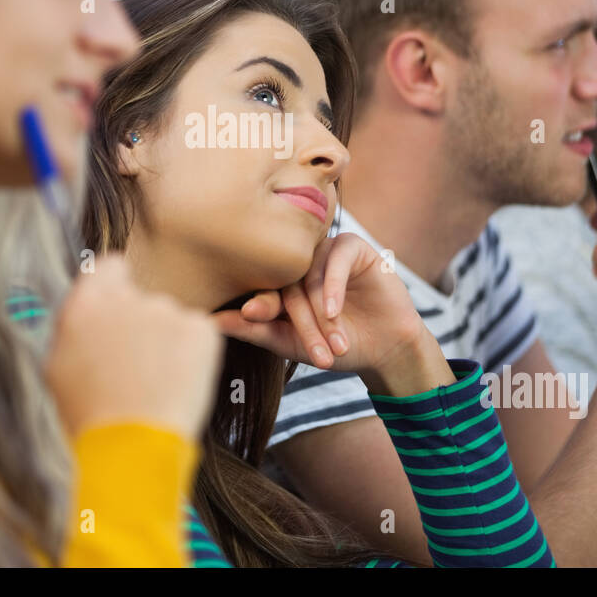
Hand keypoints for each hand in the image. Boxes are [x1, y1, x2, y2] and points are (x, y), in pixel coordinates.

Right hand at [45, 253, 223, 439]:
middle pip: (142, 300)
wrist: (132, 448)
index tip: (119, 309)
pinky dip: (193, 356)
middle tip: (137, 368)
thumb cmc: (92, 415)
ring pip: (171, 321)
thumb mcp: (59, 367)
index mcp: (87, 303)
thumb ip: (74, 328)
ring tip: (156, 386)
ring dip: (168, 344)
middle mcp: (128, 298)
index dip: (116, 287)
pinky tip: (177, 384)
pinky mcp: (200, 329)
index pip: (109, 268)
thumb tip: (84, 313)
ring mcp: (167, 311)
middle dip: (142, 326)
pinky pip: (198, 336)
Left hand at [210, 233, 444, 392]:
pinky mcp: (353, 247)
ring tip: (334, 343)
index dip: (258, 303)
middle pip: (287, 283)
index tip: (249, 315)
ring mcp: (325, 252)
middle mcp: (300, 263)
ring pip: (311, 274)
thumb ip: (254, 330)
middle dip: (300, 320)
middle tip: (309, 348)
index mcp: (280, 282)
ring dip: (322, 312)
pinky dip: (334, 287)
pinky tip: (335, 312)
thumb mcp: (292, 343)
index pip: (263, 288)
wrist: (385, 348)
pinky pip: (337, 259)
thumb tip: (211, 321)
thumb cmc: (335, 346)